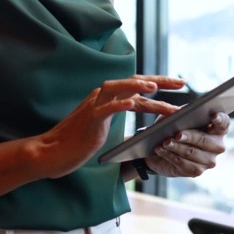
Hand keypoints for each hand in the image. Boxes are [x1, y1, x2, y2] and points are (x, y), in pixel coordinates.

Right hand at [34, 75, 183, 178]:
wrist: (52, 152)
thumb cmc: (78, 143)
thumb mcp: (105, 130)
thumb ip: (122, 125)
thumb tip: (146, 130)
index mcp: (107, 99)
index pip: (136, 85)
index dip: (159, 82)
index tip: (179, 84)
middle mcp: (102, 97)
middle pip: (133, 82)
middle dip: (159, 81)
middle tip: (181, 83)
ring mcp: (94, 106)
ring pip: (120, 89)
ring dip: (139, 86)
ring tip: (158, 88)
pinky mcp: (89, 119)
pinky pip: (105, 108)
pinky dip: (119, 103)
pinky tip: (133, 102)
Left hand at [146, 112, 230, 177]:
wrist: (160, 150)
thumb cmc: (171, 128)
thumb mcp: (173, 117)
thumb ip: (178, 113)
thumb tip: (178, 113)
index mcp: (216, 128)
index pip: (223, 123)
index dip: (220, 119)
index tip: (213, 116)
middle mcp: (217, 145)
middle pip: (205, 140)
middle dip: (191, 136)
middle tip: (178, 134)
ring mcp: (208, 160)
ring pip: (192, 153)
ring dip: (177, 147)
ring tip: (165, 142)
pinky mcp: (197, 171)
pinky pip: (183, 164)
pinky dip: (170, 156)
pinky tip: (161, 150)